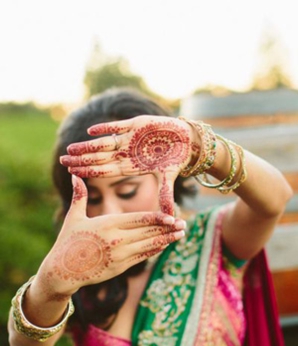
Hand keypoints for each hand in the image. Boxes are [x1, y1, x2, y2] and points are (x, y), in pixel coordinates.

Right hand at [38, 176, 184, 297]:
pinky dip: (155, 249)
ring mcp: (120, 255)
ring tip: (181, 234)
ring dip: (166, 239)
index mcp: (107, 224)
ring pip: (149, 245)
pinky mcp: (121, 267)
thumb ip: (79, 196)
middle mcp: (117, 240)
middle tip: (184, 223)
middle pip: (148, 232)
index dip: (157, 218)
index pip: (138, 219)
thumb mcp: (74, 217)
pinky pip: (142, 256)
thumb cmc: (68, 241)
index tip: (172, 216)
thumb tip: (74, 176)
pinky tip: (165, 244)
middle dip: (168, 228)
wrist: (63, 271)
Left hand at [60, 116, 193, 214]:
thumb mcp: (168, 178)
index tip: (72, 174)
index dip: (89, 171)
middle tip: (62, 161)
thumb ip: (165, 195)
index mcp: (129, 167)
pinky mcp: (135, 124)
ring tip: (70, 148)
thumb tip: (170, 218)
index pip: (105, 170)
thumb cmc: (175, 160)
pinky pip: (117, 126)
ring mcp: (128, 139)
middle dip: (81, 160)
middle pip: (99, 158)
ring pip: (103, 143)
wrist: (185, 141)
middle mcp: (125, 153)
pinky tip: (90, 131)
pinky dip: (105, 128)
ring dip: (87, 146)